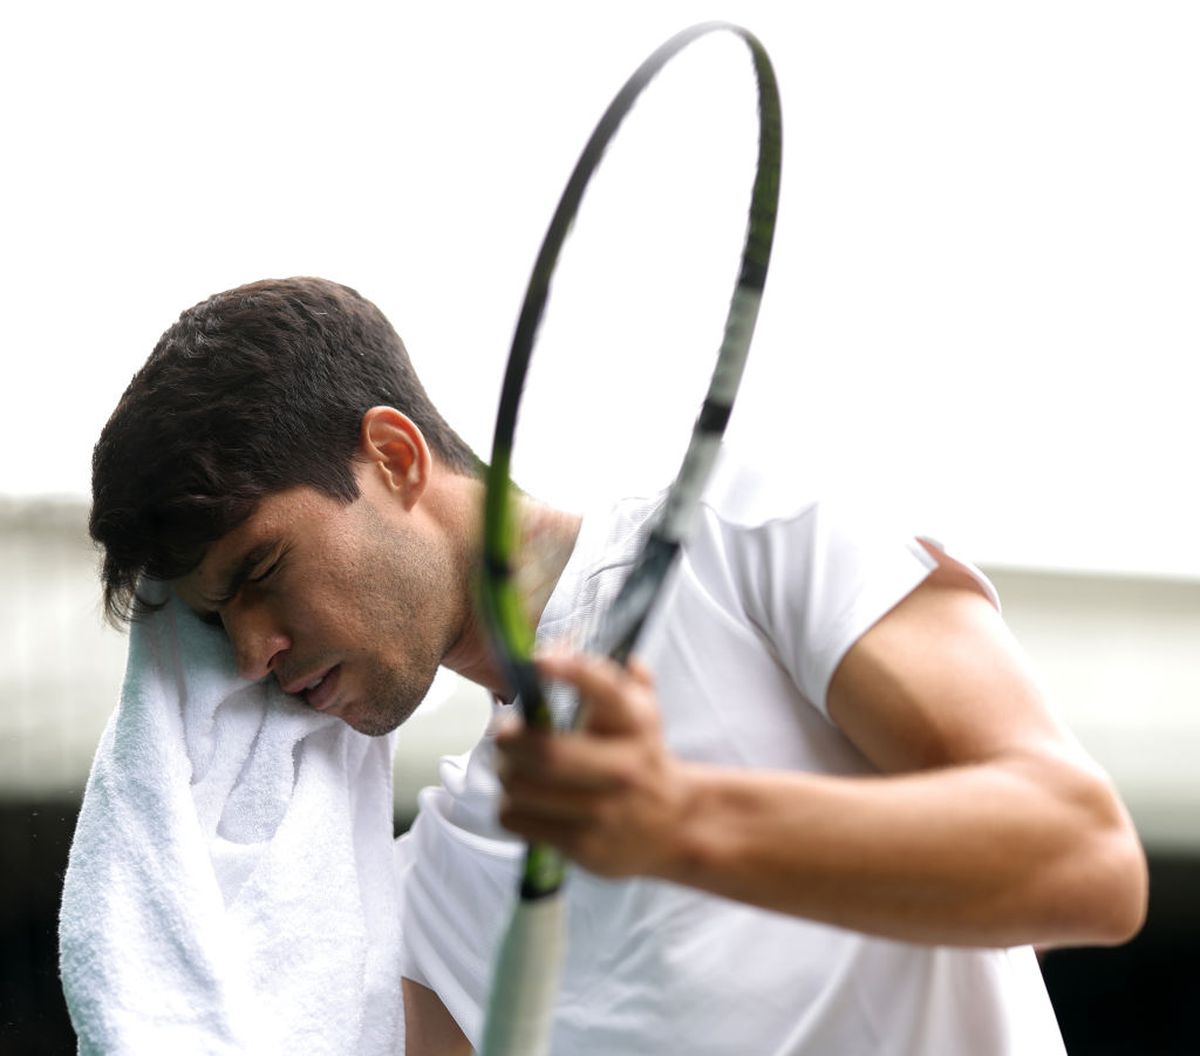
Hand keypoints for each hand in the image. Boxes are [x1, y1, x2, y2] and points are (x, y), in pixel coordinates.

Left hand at [494, 651, 692, 878]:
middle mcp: (624, 767)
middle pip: (546, 751)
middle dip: (509, 739)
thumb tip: (563, 643)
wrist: (674, 824)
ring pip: (523, 786)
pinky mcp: (583, 845)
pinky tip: (522, 801)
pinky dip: (508, 807)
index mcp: (636, 725)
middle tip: (502, 734)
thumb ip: (610, 677)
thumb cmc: (641, 757)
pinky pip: (518, 819)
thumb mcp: (639, 713)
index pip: (606, 690)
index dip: (571, 671)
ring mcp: (604, 811)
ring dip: (505, 773)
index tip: (539, 660)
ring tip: (510, 767)